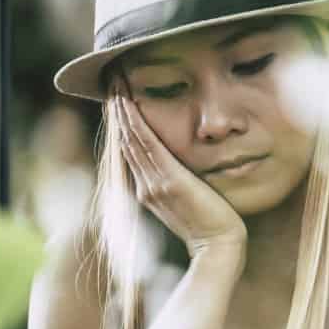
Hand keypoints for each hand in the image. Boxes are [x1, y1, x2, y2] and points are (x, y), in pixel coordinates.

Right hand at [113, 87, 247, 268]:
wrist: (218, 247)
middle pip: (124, 140)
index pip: (129, 149)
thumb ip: (177, 182)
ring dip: (121, 110)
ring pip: (130, 139)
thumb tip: (179, 166)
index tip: (117, 98)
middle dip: (117, 110)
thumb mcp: (188, 199)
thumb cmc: (211, 224)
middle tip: (111, 81)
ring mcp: (154, 183)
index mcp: (147, 189)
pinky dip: (135, 122)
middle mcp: (145, 185)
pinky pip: (147, 144)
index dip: (121, 123)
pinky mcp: (168, 180)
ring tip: (115, 84)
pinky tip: (128, 103)